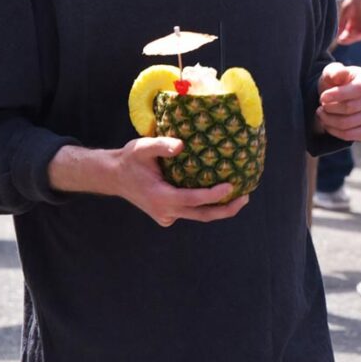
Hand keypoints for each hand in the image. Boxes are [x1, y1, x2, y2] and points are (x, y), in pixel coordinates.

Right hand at [111, 138, 248, 225]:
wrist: (114, 177)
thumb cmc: (130, 160)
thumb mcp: (141, 147)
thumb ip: (160, 145)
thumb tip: (181, 145)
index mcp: (159, 197)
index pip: (192, 199)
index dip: (213, 195)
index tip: (231, 185)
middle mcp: (165, 211)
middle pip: (201, 215)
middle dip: (225, 209)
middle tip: (246, 197)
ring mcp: (166, 216)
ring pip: (197, 216)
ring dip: (219, 209)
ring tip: (241, 197)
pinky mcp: (167, 215)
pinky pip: (190, 212)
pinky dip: (206, 206)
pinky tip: (220, 194)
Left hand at [316, 62, 360, 141]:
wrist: (337, 98)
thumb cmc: (335, 82)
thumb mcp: (331, 72)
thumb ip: (334, 71)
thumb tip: (339, 74)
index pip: (358, 89)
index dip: (339, 94)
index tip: (323, 97)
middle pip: (351, 107)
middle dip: (330, 108)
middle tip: (321, 105)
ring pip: (349, 123)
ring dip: (330, 120)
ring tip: (322, 114)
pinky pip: (352, 135)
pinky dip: (335, 132)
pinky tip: (329, 124)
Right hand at [337, 0, 360, 44]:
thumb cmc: (352, 2)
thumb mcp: (344, 15)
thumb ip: (341, 25)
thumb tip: (338, 35)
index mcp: (353, 21)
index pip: (348, 33)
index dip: (343, 37)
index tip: (338, 40)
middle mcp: (359, 24)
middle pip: (353, 36)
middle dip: (346, 40)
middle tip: (340, 41)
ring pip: (358, 36)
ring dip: (351, 39)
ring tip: (345, 39)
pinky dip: (357, 37)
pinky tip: (350, 35)